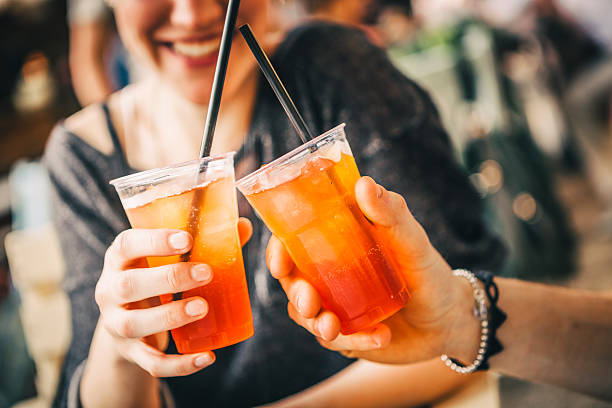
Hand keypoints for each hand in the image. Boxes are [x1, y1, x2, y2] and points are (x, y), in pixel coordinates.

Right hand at [95, 218, 252, 376]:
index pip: (126, 244)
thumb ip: (204, 241)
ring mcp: (116, 323)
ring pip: (134, 324)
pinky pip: (151, 362)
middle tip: (206, 273)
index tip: (187, 239)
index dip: (154, 241)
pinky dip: (179, 364)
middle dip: (168, 279)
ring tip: (203, 308)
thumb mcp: (168, 259)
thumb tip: (243, 226)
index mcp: (120, 259)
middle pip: (129, 285)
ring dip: (170, 317)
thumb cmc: (154, 277)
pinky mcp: (130, 352)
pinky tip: (206, 357)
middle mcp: (110, 290)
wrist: (126, 321)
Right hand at [266, 177, 477, 364]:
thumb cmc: (427, 271)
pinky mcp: (347, 333)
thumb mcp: (412, 240)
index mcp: (336, 244)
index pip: (294, 242)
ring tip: (337, 328)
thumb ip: (391, 212)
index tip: (279, 262)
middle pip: (293, 282)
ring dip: (316, 323)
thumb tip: (364, 183)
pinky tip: (380, 337)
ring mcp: (336, 305)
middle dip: (295, 293)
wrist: (449, 320)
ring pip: (306, 315)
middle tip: (310, 302)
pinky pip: (335, 340)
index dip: (278, 251)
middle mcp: (329, 274)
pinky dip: (354, 340)